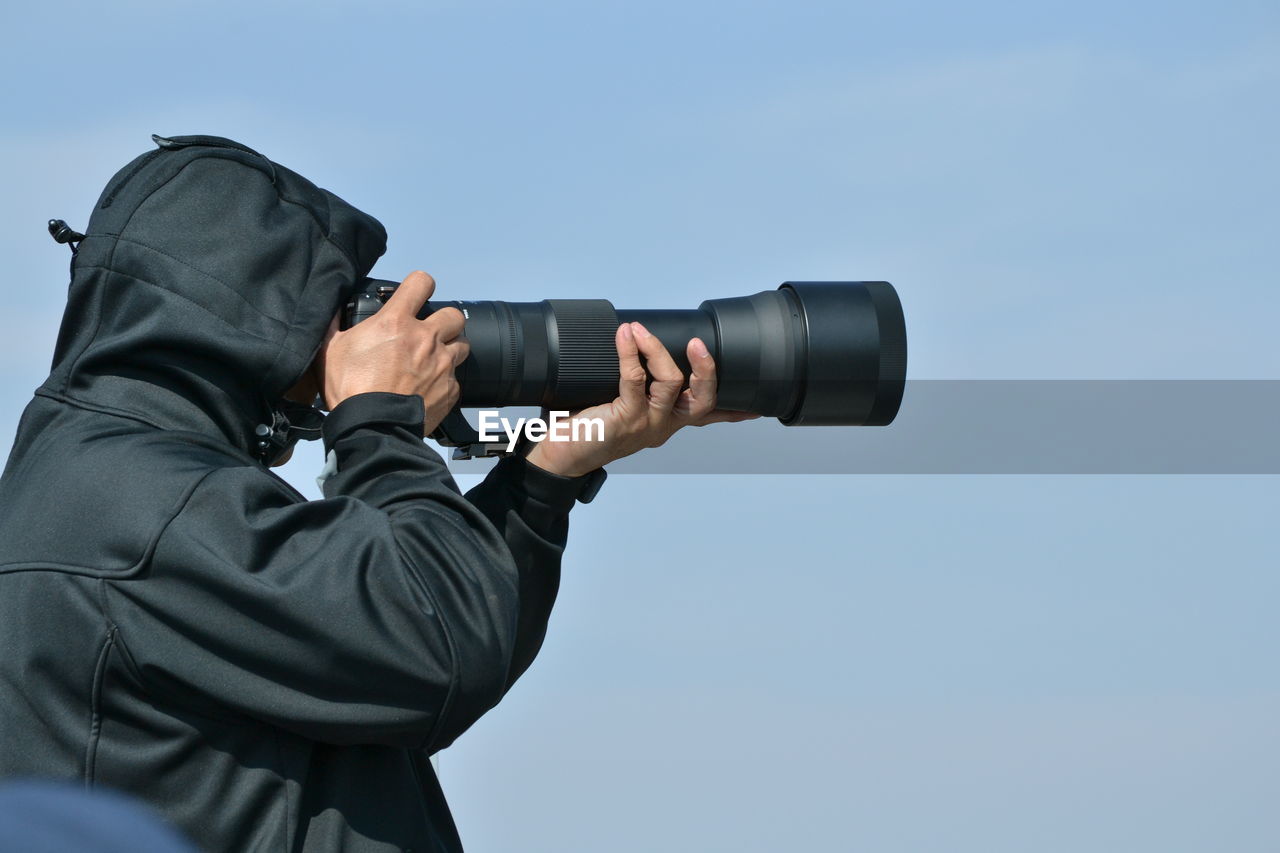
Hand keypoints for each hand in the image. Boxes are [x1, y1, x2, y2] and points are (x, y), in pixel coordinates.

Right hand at [317, 271, 468, 434]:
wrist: (371, 428)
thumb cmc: (349, 390)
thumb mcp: (329, 350)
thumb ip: (334, 325)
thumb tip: (332, 310)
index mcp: (396, 322)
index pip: (421, 282)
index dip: (420, 284)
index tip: (416, 293)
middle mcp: (425, 339)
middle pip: (454, 314)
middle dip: (444, 320)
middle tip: (430, 331)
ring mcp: (442, 365)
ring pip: (462, 345)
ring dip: (450, 349)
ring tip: (434, 360)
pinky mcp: (450, 390)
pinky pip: (457, 379)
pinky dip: (446, 382)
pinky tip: (430, 387)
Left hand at [523, 321, 757, 477]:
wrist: (556, 459)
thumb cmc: (583, 430)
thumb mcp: (617, 407)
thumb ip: (633, 386)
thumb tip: (632, 350)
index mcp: (664, 424)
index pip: (705, 417)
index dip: (733, 412)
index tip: (756, 407)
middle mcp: (661, 427)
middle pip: (701, 401)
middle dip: (706, 369)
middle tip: (699, 344)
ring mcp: (645, 425)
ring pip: (671, 383)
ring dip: (656, 350)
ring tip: (639, 331)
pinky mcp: (622, 421)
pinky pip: (634, 380)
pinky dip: (630, 353)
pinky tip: (623, 338)